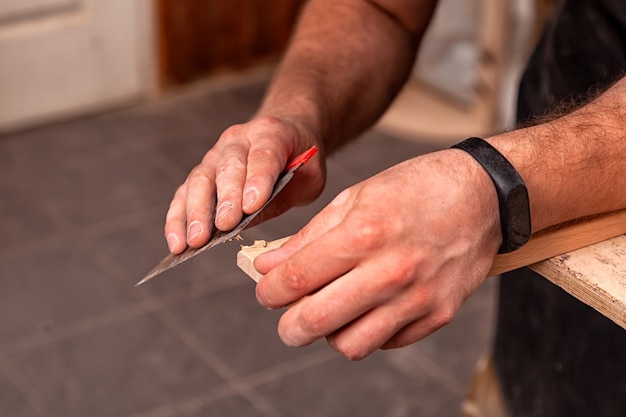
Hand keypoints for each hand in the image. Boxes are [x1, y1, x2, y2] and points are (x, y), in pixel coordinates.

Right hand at [164, 116, 325, 253]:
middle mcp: (239, 138)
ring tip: (194, 240)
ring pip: (200, 179)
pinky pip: (185, 193)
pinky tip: (178, 242)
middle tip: (224, 225)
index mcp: (272, 133)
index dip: (257, 180)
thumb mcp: (309, 178)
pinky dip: (178, 218)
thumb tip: (248, 221)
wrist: (288, 136)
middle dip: (225, 198)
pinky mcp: (202, 171)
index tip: (252, 205)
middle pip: (228, 167)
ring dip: (195, 212)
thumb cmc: (301, 160)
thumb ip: (282, 196)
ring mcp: (216, 153)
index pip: (264, 155)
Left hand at [254, 150, 501, 359]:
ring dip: (330, 333)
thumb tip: (269, 265)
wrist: (482, 195)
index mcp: (363, 234)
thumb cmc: (417, 189)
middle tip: (287, 318)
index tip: (266, 291)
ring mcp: (416, 298)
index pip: (297, 278)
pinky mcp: (437, 315)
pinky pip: (386, 343)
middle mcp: (389, 271)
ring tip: (332, 312)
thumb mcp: (356, 198)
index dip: (269, 291)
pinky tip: (369, 308)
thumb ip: (309, 237)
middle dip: (289, 326)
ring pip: (350, 345)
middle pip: (316, 321)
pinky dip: (368, 332)